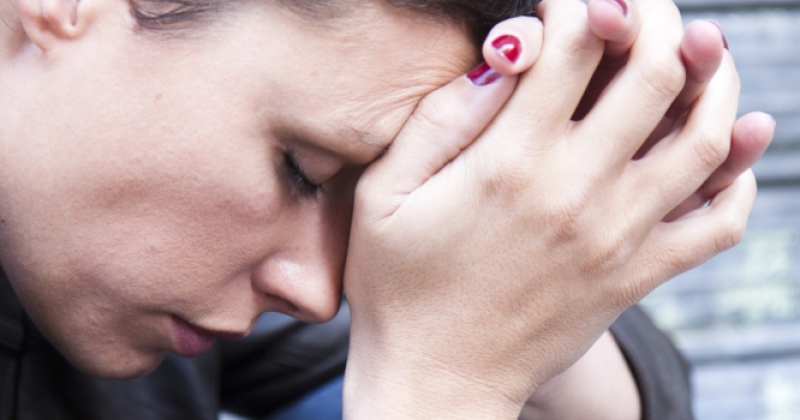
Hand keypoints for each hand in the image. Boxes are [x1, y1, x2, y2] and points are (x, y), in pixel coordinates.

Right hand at [343, 0, 761, 418]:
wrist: (436, 381)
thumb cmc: (398, 286)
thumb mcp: (384, 195)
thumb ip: (439, 119)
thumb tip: (502, 56)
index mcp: (509, 164)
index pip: (574, 48)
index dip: (579, 4)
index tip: (569, 3)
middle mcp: (576, 194)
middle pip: (656, 75)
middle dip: (656, 20)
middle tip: (639, 9)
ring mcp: (616, 239)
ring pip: (705, 140)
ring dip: (715, 82)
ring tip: (699, 54)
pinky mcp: (634, 278)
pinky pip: (716, 223)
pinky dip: (737, 178)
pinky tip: (729, 148)